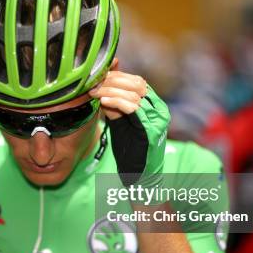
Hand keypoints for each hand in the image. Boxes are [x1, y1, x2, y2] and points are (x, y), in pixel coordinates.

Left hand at [89, 59, 146, 119]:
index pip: (122, 75)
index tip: (93, 79)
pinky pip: (127, 105)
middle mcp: (143, 91)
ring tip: (95, 94)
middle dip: (107, 83)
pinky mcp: (138, 113)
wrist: (122, 126)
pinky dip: (114, 101)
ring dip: (108, 92)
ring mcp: (142, 102)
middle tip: (92, 87)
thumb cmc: (116, 107)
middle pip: (126, 83)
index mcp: (138, 82)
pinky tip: (103, 101)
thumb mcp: (112, 91)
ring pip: (127, 94)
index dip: (107, 76)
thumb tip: (114, 59)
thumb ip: (113, 77)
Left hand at [91, 59, 169, 192]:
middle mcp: (159, 109)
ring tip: (94, 92)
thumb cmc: (130, 150)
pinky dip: (116, 102)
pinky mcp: (151, 129)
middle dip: (113, 81)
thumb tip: (102, 87)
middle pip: (137, 83)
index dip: (117, 77)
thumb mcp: (122, 122)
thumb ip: (116, 105)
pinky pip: (133, 108)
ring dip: (110, 90)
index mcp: (154, 105)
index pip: (137, 81)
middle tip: (93, 84)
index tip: (97, 78)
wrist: (140, 175)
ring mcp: (157, 119)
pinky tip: (103, 102)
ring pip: (134, 93)